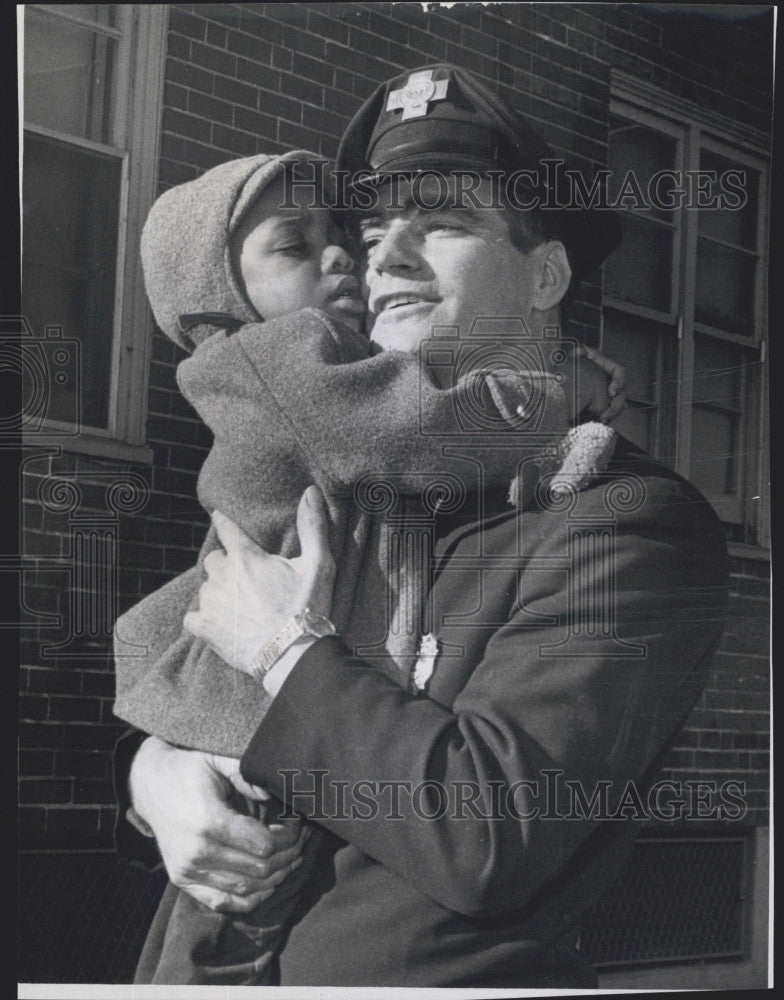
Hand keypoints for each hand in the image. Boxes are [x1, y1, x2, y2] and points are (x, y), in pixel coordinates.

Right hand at [129, 736, 306, 912]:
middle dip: (286, 858)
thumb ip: (246, 774)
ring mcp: (188, 870)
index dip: (287, 838)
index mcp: (209, 821)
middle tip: (299, 844)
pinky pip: (222, 902)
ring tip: (290, 862)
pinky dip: (248, 899)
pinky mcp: (182, 880)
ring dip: (274, 879)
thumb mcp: (216, 759)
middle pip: (258, 869)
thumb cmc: (189, 768)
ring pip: (245, 889)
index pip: (263, 845)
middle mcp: (197, 852)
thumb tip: (271, 794)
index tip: (296, 825)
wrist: (150, 785)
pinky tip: (266, 885)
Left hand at [184, 485, 335, 676]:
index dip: (223, 521)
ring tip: (238, 606)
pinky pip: (192, 617)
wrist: (291, 653)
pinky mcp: (204, 627)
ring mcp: (210, 602)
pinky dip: (202, 619)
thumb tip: (311, 491)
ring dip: (218, 593)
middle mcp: (222, 574)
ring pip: (206, 588)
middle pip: (214, 560)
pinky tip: (218, 624)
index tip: (219, 516)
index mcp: (246, 557)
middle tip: (244, 579)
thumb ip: (313, 526)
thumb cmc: (306, 607)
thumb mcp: (318, 564)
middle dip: (226, 565)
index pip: (226, 528)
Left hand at [575, 345, 626, 422]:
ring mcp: (608, 390)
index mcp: (607, 366)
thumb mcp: (574, 354)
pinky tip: (599, 423)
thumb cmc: (573, 360)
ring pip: (619, 404)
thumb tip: (578, 351)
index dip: (618, 382)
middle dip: (616, 405)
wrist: (568, 372)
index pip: (619, 372)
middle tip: (606, 415)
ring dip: (612, 414)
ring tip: (602, 421)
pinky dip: (606, 416)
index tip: (611, 392)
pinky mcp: (603, 401)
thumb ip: (577, 352)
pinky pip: (610, 410)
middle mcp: (611, 379)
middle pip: (622, 392)